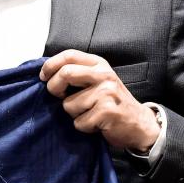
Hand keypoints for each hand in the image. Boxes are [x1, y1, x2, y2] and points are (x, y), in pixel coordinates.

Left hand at [40, 49, 158, 151]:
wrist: (140, 124)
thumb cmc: (112, 102)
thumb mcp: (98, 80)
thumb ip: (77, 73)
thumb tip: (46, 74)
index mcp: (99, 64)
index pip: (68, 55)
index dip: (50, 65)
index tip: (43, 77)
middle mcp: (104, 75)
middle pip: (65, 73)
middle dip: (54, 88)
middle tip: (59, 97)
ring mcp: (107, 92)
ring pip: (68, 104)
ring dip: (74, 114)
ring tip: (89, 113)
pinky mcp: (107, 111)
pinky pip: (79, 122)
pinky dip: (83, 127)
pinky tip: (97, 124)